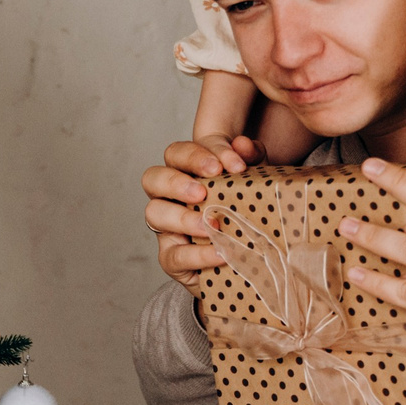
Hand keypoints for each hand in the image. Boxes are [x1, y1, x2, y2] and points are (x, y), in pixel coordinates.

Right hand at [143, 138, 247, 290]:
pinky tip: (221, 252)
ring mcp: (167, 229)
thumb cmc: (246, 214)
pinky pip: (174, 256)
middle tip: (202, 191)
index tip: (232, 165)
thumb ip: (250, 159)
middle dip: (176, 182)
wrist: (251, 259)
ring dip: (181, 218)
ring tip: (211, 225)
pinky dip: (197, 254)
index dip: (197, 155)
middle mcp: (170, 198)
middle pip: (152, 178)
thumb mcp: (253, 182)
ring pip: (153, 214)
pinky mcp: (172, 260)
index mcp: (184, 174)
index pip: (177, 154)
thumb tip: (243, 145)